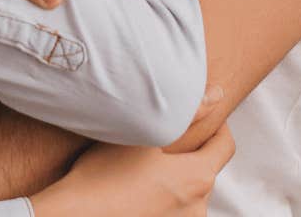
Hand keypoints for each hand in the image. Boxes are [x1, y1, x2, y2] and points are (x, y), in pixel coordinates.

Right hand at [29, 123, 234, 216]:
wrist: (74, 215)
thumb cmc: (104, 175)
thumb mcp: (145, 134)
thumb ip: (189, 112)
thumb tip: (218, 95)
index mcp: (198, 178)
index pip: (225, 146)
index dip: (218, 127)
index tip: (203, 117)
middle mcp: (197, 207)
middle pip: (205, 170)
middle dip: (190, 154)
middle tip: (163, 141)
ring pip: (188, 193)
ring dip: (175, 180)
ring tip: (146, 169)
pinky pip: (173, 210)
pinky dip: (163, 199)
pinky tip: (138, 191)